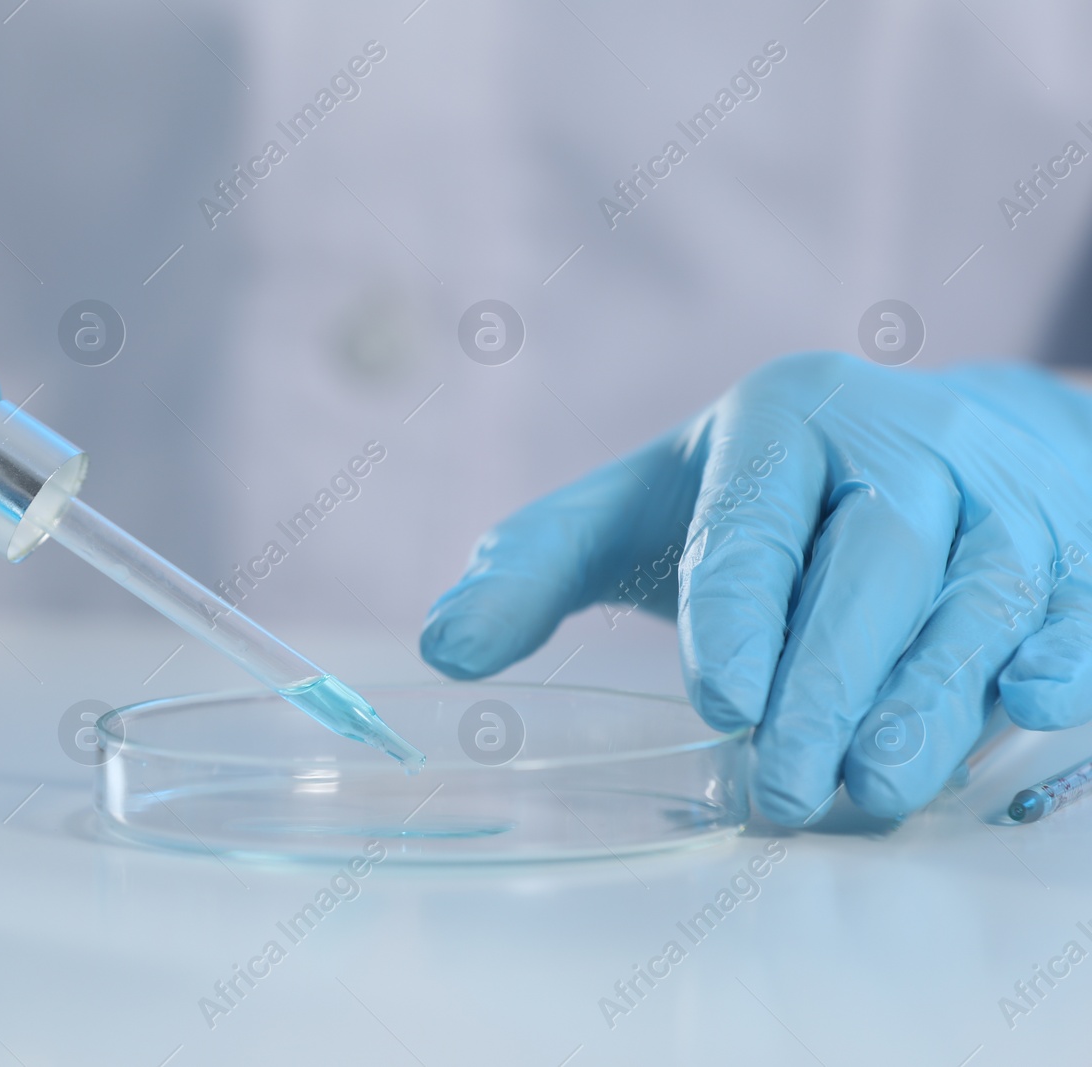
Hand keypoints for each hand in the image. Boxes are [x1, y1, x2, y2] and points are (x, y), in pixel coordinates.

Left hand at [420, 351, 1091, 824]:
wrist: (930, 441)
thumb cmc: (764, 497)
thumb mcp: (643, 508)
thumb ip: (537, 567)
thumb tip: (443, 648)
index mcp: (789, 419)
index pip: (758, 515)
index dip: (742, 606)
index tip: (721, 697)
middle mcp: (904, 442)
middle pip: (877, 562)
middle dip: (829, 682)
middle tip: (783, 789)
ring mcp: (1001, 492)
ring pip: (978, 595)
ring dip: (930, 701)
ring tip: (873, 795)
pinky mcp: (1072, 548)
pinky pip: (1075, 603)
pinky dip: (1060, 657)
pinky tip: (1029, 709)